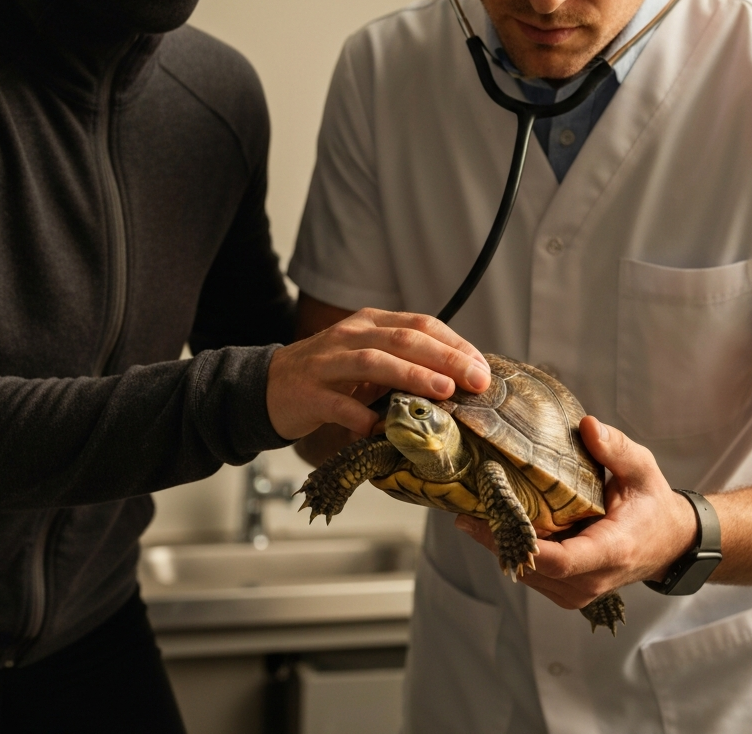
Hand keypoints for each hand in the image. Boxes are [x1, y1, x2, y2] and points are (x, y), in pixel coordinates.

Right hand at [266, 308, 490, 440]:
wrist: (268, 386)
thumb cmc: (330, 375)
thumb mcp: (368, 357)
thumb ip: (404, 361)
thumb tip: (459, 379)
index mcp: (370, 322)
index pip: (420, 324)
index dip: (455, 345)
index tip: (482, 369)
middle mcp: (350, 336)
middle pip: (403, 339)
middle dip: (445, 359)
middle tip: (476, 381)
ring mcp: (327, 364)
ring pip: (374, 362)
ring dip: (412, 376)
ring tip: (443, 392)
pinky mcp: (309, 394)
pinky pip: (340, 405)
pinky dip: (363, 417)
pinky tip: (384, 429)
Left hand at [455, 416, 698, 609]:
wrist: (669, 542)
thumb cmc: (652, 502)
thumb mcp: (641, 468)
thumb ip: (615, 448)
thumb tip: (587, 425)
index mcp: (611, 550)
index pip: (561, 560)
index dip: (524, 544)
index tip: (492, 519)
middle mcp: (592, 579)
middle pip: (533, 568)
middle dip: (497, 538)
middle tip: (465, 505)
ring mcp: (578, 591)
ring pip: (527, 573)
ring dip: (498, 544)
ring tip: (469, 509)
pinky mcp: (567, 589)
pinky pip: (532, 573)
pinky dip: (511, 549)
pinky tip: (491, 521)